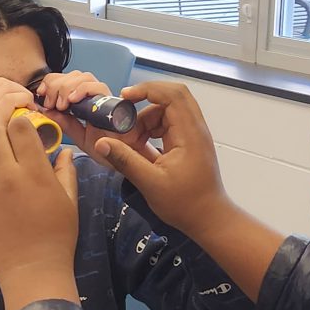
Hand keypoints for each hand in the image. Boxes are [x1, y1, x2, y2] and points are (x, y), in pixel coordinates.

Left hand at [0, 115, 79, 309]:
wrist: (31, 270)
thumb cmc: (57, 236)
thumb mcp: (69, 201)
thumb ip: (65, 172)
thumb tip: (65, 152)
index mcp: (34, 170)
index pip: (20, 127)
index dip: (23, 125)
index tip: (26, 133)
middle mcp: (6, 174)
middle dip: (2, 135)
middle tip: (10, 148)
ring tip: (1, 173)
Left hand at [37, 70, 159, 166]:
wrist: (126, 160)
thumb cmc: (108, 150)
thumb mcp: (79, 138)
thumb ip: (65, 124)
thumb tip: (47, 111)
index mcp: (83, 102)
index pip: (65, 80)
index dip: (51, 82)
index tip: (41, 94)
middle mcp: (94, 96)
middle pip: (72, 75)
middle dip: (56, 84)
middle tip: (51, 102)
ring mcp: (104, 97)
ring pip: (83, 77)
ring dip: (68, 87)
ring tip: (62, 105)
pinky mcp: (114, 101)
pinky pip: (98, 87)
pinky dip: (82, 89)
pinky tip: (73, 101)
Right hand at [92, 81, 230, 244]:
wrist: (208, 219)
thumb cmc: (184, 204)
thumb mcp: (150, 183)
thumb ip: (125, 161)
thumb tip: (100, 142)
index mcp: (189, 133)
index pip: (173, 95)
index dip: (147, 89)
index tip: (124, 98)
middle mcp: (194, 129)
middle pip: (170, 98)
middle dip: (143, 105)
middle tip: (123, 118)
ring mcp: (192, 136)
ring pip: (165, 114)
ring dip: (144, 123)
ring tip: (130, 145)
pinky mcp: (187, 144)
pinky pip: (166, 127)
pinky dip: (150, 133)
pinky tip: (138, 150)